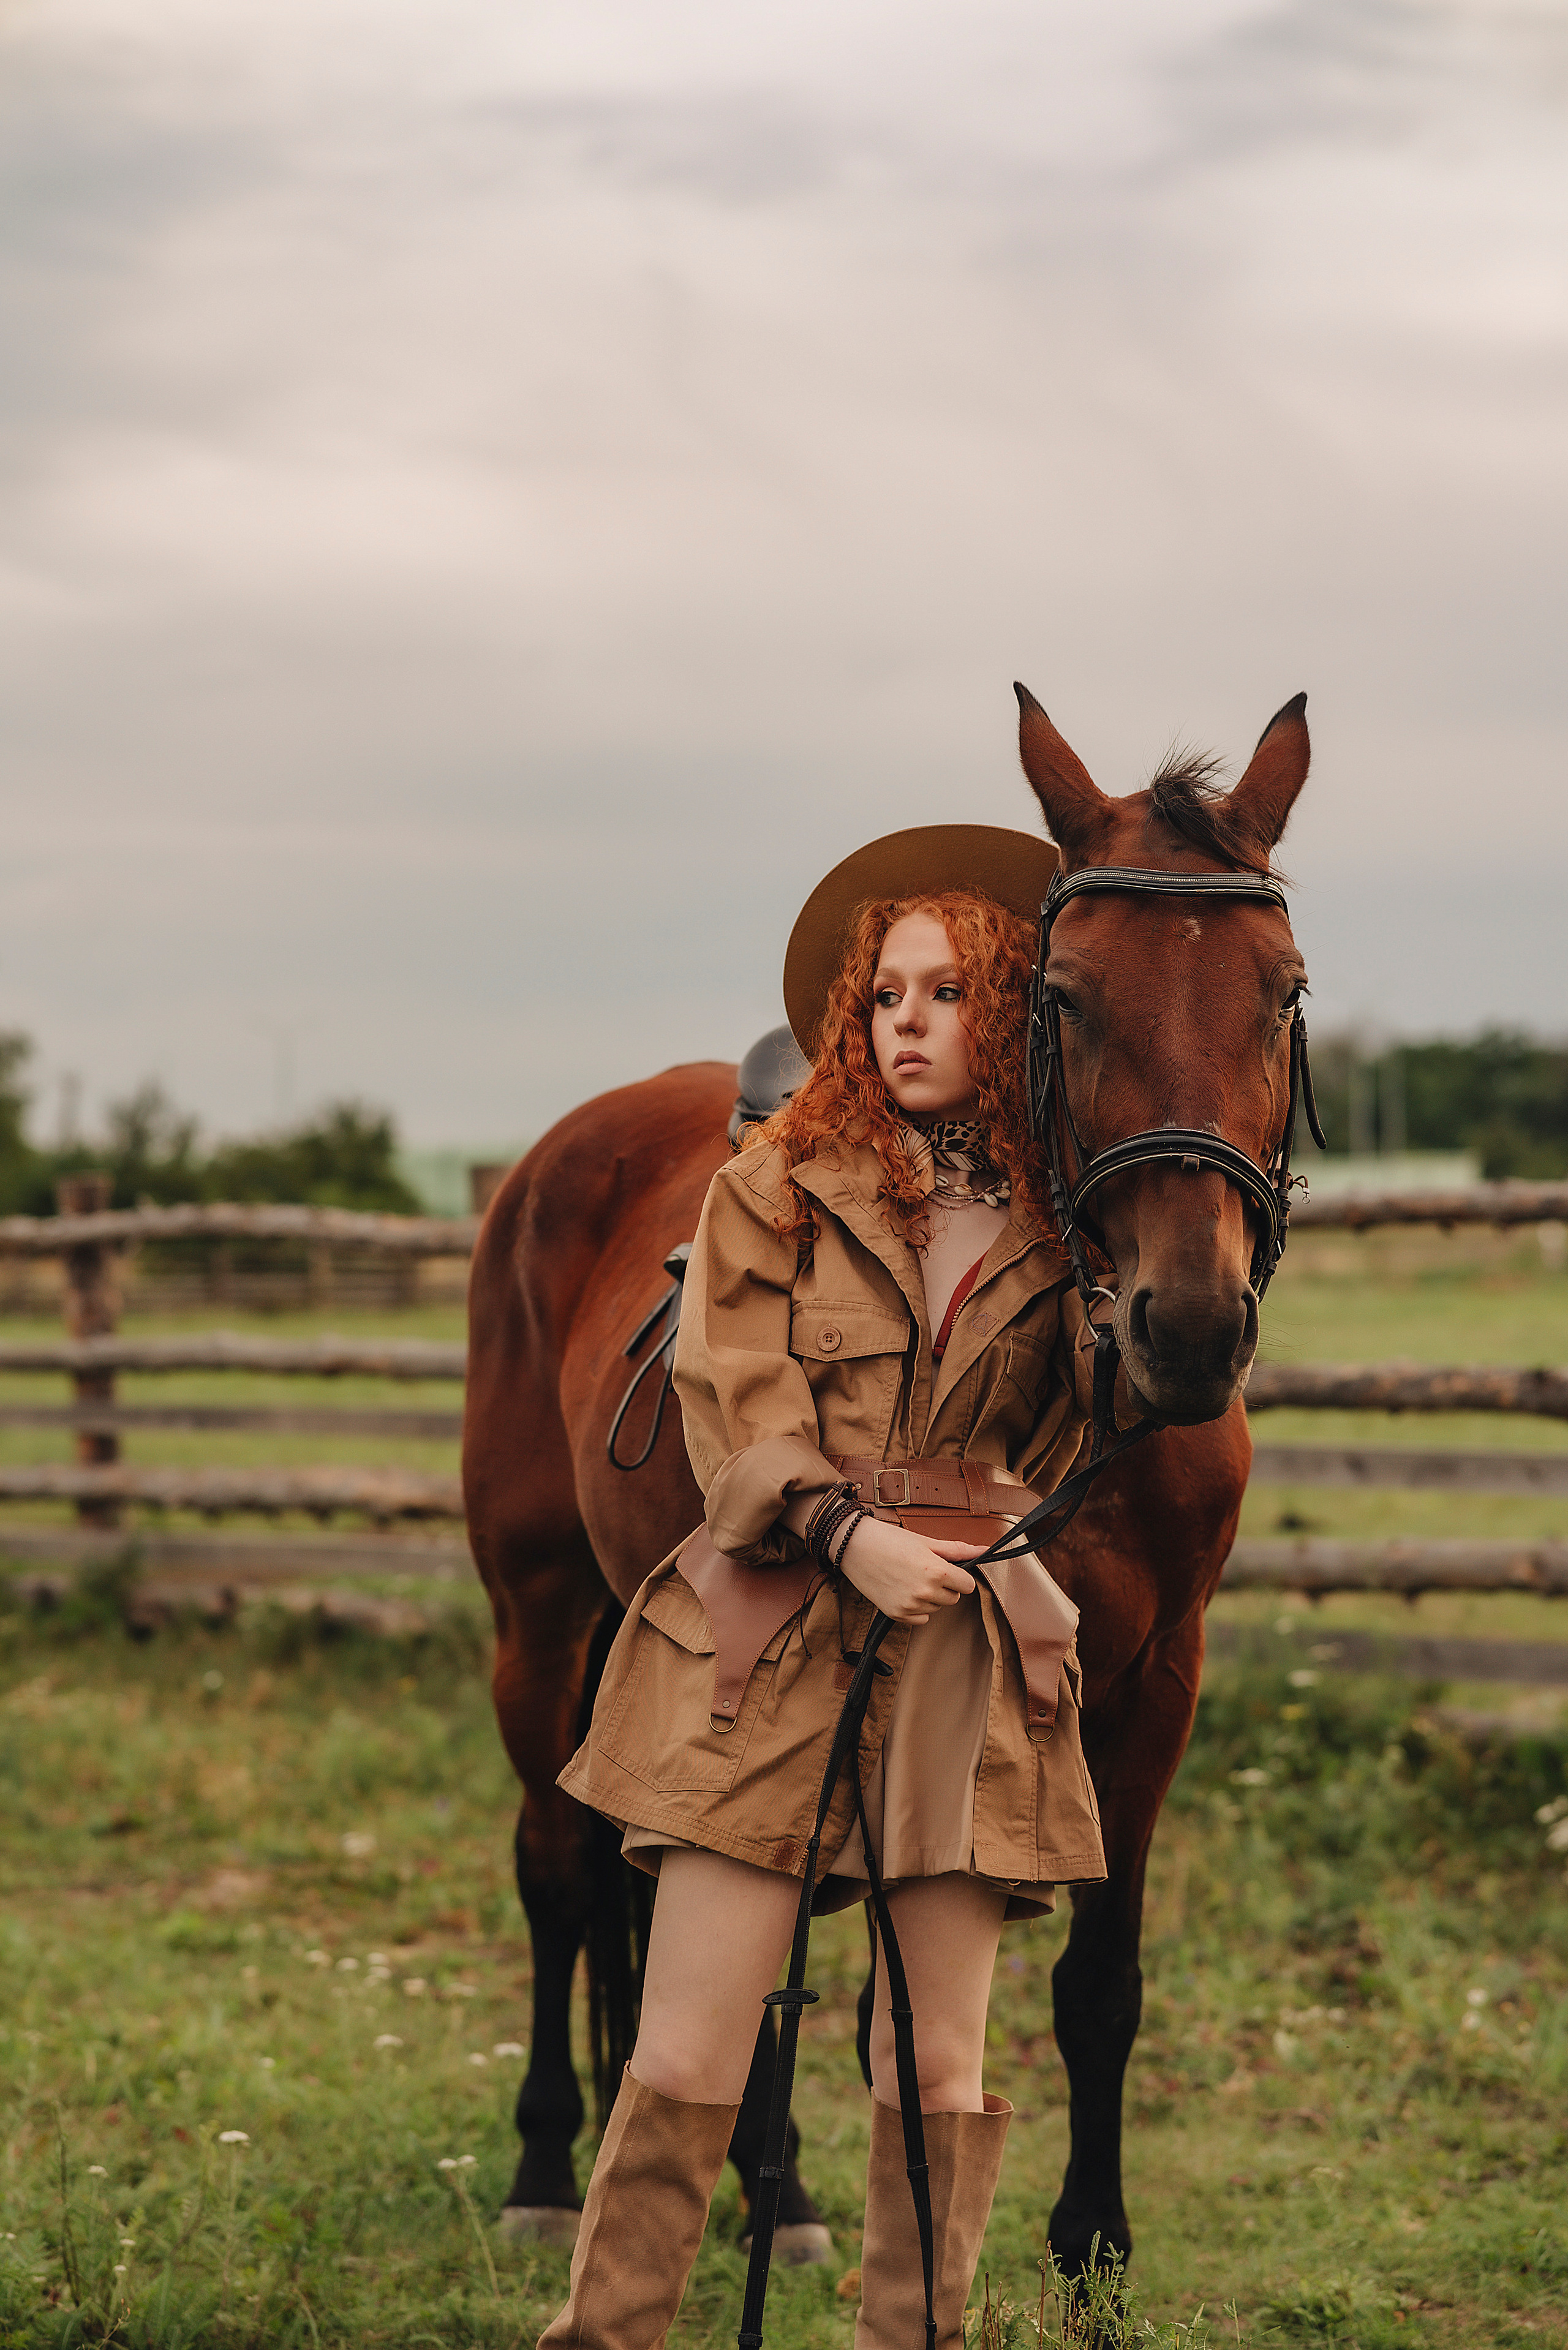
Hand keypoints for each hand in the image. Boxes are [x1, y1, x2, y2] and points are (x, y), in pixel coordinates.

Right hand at [836, 1517, 981, 1624]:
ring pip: (936, 1608)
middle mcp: (925, 1592)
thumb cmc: (890, 1540)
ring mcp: (910, 1606)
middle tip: (925, 1570)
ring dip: (930, 1597)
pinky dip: (917, 1609)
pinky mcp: (896, 1614)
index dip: (960, 1576)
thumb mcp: (926, 1541)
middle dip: (945, 1587)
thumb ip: (958, 1550)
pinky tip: (903, 1590)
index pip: (968, 1586)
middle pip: (953, 1599)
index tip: (947, 1569)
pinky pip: (920, 1619)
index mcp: (936, 1571)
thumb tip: (986, 1550)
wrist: (854, 1546)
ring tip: (910, 1578)